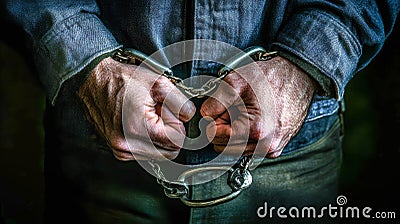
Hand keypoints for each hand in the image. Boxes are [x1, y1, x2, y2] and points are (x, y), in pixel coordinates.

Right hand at [77, 57, 195, 160]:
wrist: (95, 80)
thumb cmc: (123, 79)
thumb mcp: (158, 83)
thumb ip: (180, 102)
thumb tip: (188, 117)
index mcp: (136, 128)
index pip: (176, 142)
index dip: (176, 124)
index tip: (165, 110)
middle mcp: (126, 145)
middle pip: (170, 152)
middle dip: (170, 133)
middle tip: (158, 113)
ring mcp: (121, 150)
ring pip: (159, 155)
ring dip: (160, 137)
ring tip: (148, 116)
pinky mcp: (119, 151)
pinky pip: (147, 153)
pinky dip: (150, 141)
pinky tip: (141, 123)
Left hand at [200, 56, 316, 157]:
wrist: (299, 76)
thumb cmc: (272, 77)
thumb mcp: (236, 81)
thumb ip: (216, 100)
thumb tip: (204, 115)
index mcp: (256, 130)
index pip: (216, 138)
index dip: (211, 122)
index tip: (216, 111)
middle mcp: (266, 145)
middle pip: (224, 148)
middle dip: (222, 129)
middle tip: (229, 110)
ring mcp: (272, 149)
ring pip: (236, 150)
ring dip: (233, 134)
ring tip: (243, 113)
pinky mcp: (276, 148)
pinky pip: (249, 148)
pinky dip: (245, 137)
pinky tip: (252, 120)